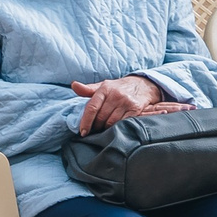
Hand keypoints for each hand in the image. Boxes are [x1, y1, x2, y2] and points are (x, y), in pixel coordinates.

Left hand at [72, 76, 187, 133]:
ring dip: (106, 129)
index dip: (86, 121)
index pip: (92, 107)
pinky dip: (117, 128)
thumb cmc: (118, 88)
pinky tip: (115, 128)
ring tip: (104, 129)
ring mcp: (126, 102)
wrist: (142, 85)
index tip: (83, 131)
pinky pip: (123, 123)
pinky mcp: (135, 109)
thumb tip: (74, 85)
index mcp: (104, 89)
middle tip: (94, 130)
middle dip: (96, 127)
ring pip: (111, 122)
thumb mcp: (103, 86)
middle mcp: (116, 95)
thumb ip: (88, 89)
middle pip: (101, 117)